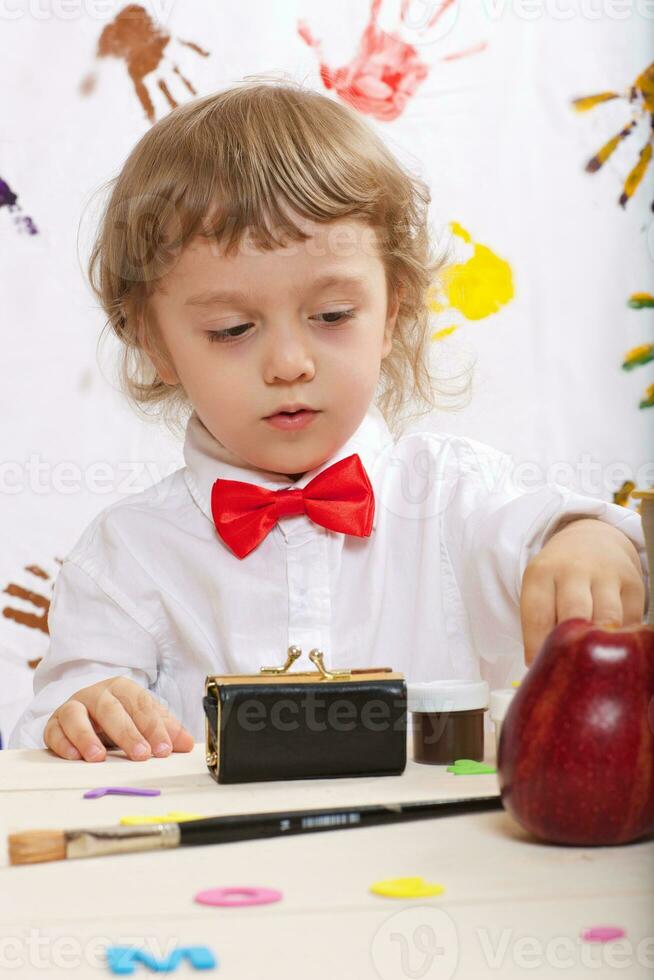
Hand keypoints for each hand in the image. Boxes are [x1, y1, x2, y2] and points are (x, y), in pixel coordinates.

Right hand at [43, 676, 194, 761]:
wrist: (86, 713)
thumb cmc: (120, 718)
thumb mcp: (144, 721)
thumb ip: (166, 731)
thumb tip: (188, 744)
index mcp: (123, 689)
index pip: (140, 705)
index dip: (154, 727)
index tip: (164, 749)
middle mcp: (97, 694)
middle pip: (111, 709)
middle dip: (127, 733)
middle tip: (141, 755)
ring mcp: (73, 707)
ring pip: (76, 715)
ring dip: (87, 736)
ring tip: (99, 757)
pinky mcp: (54, 723)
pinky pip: (54, 730)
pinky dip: (63, 743)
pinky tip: (75, 757)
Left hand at [520, 518, 645, 665]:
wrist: (591, 538)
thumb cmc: (559, 575)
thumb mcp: (540, 587)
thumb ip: (539, 622)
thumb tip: (541, 667)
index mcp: (542, 572)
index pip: (538, 616)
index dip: (538, 648)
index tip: (540, 668)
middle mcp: (574, 570)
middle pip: (574, 614)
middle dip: (572, 645)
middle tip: (570, 669)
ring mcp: (606, 575)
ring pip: (607, 618)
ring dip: (601, 644)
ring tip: (594, 660)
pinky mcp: (633, 584)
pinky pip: (631, 621)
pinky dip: (622, 639)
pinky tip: (612, 647)